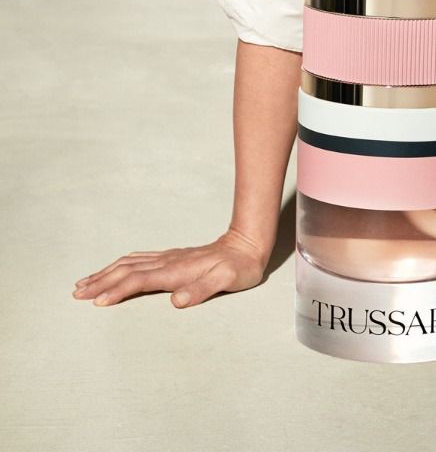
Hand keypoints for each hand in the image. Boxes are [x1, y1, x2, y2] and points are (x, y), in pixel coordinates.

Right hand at [71, 228, 266, 308]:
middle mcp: (168, 262)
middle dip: (101, 281)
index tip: (96, 301)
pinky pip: (139, 259)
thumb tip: (177, 301)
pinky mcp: (171, 257)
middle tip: (76, 293)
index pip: (140, 280)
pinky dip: (120, 265)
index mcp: (177, 270)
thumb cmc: (239, 267)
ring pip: (129, 263)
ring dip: (105, 272)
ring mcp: (168, 258)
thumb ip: (202, 289)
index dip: (117, 291)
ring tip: (85, 282)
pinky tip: (113, 269)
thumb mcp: (228, 281)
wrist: (247, 245)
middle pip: (127, 270)